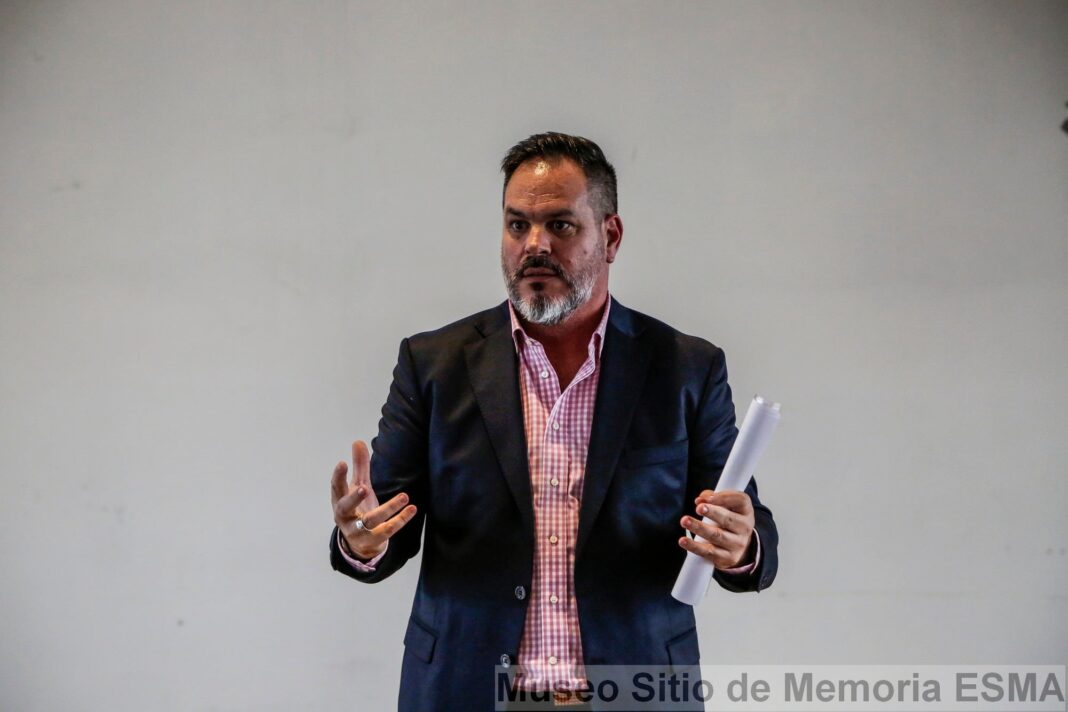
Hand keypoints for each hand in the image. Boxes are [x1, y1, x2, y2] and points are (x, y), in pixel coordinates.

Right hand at [331, 440, 416, 559]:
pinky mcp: (372, 541)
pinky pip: (386, 531)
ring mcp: (357, 531)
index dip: (338, 476)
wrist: (360, 543)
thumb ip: (360, 466)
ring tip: (404, 496)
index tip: (342, 463)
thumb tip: (358, 441)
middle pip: (346, 507)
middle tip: (364, 488)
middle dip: (354, 498)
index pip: (336, 488)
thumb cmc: (358, 509)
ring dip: (388, 508)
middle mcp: (345, 517)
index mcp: (339, 501)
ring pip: (371, 520)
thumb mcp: (358, 486)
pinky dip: (400, 520)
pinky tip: (411, 509)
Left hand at [678, 489, 754, 568]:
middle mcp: (745, 527)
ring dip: (699, 528)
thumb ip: (712, 498)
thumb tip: (699, 500)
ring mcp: (737, 544)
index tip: (706, 498)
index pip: (739, 500)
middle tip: (699, 508)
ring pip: (717, 535)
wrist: (739, 546)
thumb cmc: (729, 519)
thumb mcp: (727, 505)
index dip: (723, 498)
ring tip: (685, 521)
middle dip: (712, 512)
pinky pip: (709, 552)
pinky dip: (695, 546)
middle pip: (728, 519)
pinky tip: (683, 541)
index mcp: (746, 510)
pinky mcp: (728, 557)